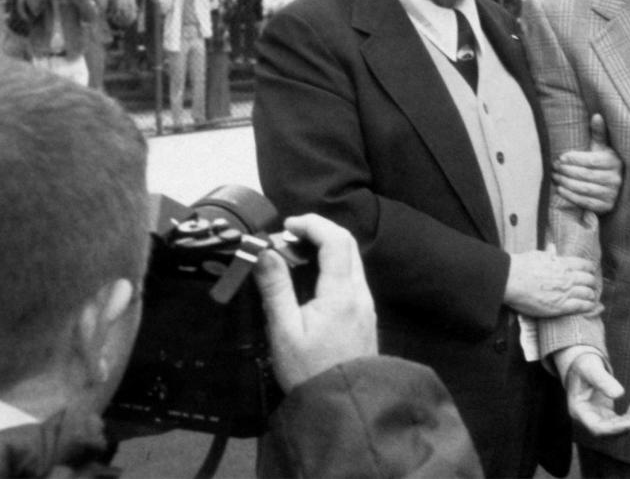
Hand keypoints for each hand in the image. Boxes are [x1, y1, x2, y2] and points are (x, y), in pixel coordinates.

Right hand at [254, 214, 377, 392]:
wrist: (343, 406)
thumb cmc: (310, 371)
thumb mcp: (284, 331)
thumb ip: (275, 288)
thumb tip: (263, 251)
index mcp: (341, 293)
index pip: (336, 239)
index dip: (312, 224)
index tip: (287, 226)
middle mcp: (360, 293)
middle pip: (347, 243)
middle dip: (318, 231)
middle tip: (289, 237)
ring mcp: (366, 303)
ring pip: (351, 259)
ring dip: (325, 247)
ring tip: (295, 256)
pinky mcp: (365, 314)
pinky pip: (352, 276)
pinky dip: (332, 265)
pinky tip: (311, 278)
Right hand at [504, 248, 596, 316]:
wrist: (511, 281)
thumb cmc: (521, 266)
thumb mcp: (538, 255)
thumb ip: (549, 254)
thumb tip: (552, 248)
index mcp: (563, 263)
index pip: (585, 265)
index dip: (590, 269)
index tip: (591, 271)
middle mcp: (567, 277)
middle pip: (589, 280)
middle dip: (592, 283)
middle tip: (592, 285)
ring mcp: (565, 292)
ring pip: (587, 293)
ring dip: (591, 295)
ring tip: (592, 297)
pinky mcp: (560, 307)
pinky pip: (580, 306)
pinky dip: (588, 306)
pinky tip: (590, 306)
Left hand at [553, 113, 621, 213]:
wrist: (617, 184)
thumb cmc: (605, 161)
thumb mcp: (603, 147)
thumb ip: (599, 133)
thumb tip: (596, 115)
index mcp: (614, 161)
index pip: (592, 161)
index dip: (575, 159)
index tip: (560, 157)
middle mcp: (615, 178)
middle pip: (586, 175)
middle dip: (567, 171)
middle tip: (553, 167)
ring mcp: (612, 193)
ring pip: (585, 188)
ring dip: (566, 183)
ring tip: (554, 177)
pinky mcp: (606, 205)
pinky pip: (586, 202)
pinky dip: (571, 196)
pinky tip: (560, 189)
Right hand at [561, 351, 629, 436]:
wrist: (583, 365)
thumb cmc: (584, 365)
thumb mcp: (591, 368)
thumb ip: (602, 380)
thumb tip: (620, 394)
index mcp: (578, 410)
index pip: (597, 428)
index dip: (615, 429)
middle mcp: (587, 418)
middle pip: (610, 430)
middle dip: (628, 422)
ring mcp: (596, 418)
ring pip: (617, 428)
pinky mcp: (605, 415)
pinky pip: (620, 421)